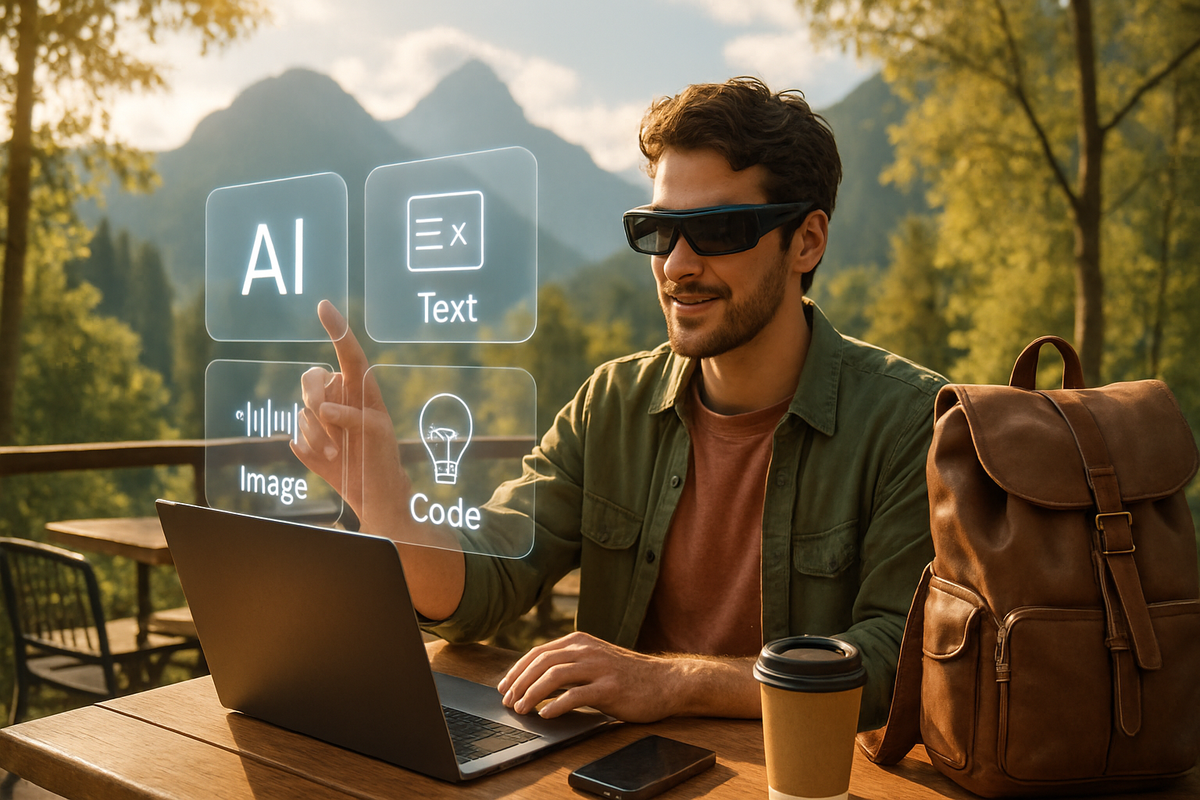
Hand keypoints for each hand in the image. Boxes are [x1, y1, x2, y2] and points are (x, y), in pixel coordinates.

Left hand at [291, 300, 464, 619]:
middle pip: (319, 375)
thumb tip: (295, 427)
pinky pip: (345, 413)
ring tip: (330, 456)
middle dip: (306, 396)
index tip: (323, 305)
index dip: (337, 330)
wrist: (387, 508)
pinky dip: (334, 417)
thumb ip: (309, 434)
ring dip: (312, 430)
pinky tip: (327, 427)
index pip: (345, 358)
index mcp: (356, 400)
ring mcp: (374, 414)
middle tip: (317, 425)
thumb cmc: (355, 479)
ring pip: (320, 400)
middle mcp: (366, 401)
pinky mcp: (380, 430)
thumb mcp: (324, 456)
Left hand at [498, 632, 686, 722]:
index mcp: (580, 641)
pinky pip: (576, 695)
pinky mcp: (610, 688)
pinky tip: (547, 715)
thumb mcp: (595, 660)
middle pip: (542, 662)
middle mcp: (587, 650)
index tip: (504, 687)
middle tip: (508, 701)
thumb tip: (534, 680)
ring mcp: (599, 667)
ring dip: (532, 694)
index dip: (517, 670)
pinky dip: (557, 706)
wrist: (665, 682)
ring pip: (554, 676)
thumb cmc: (627, 675)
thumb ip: (569, 664)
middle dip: (519, 683)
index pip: (539, 652)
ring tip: (522, 709)